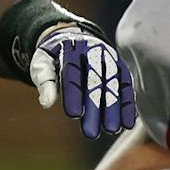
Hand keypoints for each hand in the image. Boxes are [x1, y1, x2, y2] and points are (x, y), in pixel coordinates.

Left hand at [32, 22, 134, 139]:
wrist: (72, 36)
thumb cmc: (54, 56)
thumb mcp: (42, 64)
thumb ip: (44, 81)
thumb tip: (46, 103)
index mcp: (70, 49)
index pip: (72, 73)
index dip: (73, 94)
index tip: (73, 115)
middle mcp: (93, 51)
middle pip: (95, 81)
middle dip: (95, 108)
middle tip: (92, 133)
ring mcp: (109, 58)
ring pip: (113, 84)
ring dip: (114, 109)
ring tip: (111, 130)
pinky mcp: (120, 66)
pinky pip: (126, 86)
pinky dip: (127, 104)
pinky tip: (127, 123)